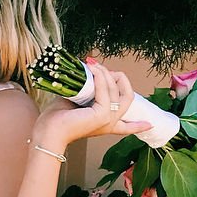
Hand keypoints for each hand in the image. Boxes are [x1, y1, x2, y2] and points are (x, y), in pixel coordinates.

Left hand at [34, 60, 152, 152]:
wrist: (48, 131)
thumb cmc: (56, 118)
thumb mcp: (77, 101)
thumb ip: (89, 90)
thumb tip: (93, 71)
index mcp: (104, 124)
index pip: (127, 127)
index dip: (138, 126)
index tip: (149, 125)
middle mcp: (109, 124)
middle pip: (128, 97)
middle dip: (120, 79)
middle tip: (102, 69)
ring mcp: (108, 120)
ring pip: (117, 90)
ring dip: (106, 73)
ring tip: (92, 65)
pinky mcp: (102, 115)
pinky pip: (106, 91)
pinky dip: (100, 78)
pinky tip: (91, 70)